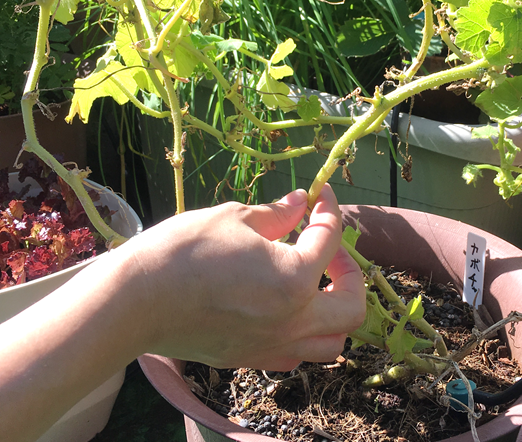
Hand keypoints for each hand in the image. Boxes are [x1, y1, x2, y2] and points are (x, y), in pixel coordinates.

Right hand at [130, 185, 365, 369]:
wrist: (134, 302)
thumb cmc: (184, 251)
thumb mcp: (234, 218)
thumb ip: (277, 214)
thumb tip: (300, 203)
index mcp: (295, 279)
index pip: (329, 239)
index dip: (328, 209)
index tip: (320, 195)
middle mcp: (292, 321)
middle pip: (353, 308)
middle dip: (351, 272)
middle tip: (329, 249)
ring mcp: (272, 346)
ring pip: (331, 343)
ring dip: (334, 310)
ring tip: (315, 283)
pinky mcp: (249, 359)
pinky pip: (296, 355)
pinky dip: (304, 333)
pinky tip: (285, 309)